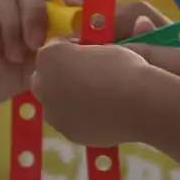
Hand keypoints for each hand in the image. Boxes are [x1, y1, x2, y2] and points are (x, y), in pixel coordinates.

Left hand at [29, 40, 150, 146]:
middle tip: (89, 78)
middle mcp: (42, 84)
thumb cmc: (122, 67)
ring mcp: (51, 111)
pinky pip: (69, 121)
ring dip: (69, 100)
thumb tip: (83, 60)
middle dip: (62, 77)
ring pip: (56, 103)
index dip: (71, 51)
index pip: (53, 49)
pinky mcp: (66, 132)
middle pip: (46, 78)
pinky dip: (80, 118)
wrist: (137, 102)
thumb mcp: (101, 46)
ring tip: (98, 99)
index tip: (88, 55)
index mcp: (48, 56)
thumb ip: (83, 52)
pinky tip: (101, 115)